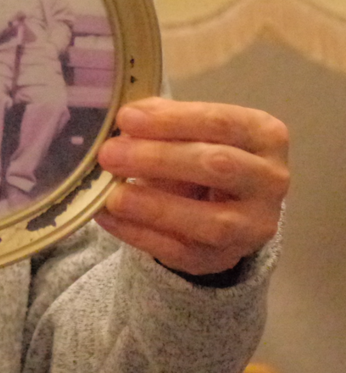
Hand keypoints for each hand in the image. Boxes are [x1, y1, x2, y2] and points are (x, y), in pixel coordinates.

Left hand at [95, 97, 288, 275]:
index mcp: (264, 135)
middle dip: (157, 159)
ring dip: (153, 206)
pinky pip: (179, 250)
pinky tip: (107, 217)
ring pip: (208, 221)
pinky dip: (138, 233)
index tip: (125, 118)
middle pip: (217, 166)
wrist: (223, 207)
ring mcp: (252, 226)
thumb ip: (163, 121)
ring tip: (112, 194)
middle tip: (109, 154)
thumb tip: (126, 121)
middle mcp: (270, 181)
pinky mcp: (223, 258)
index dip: (170, 121)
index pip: (220, 122)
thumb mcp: (191, 130)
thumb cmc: (202, 153)